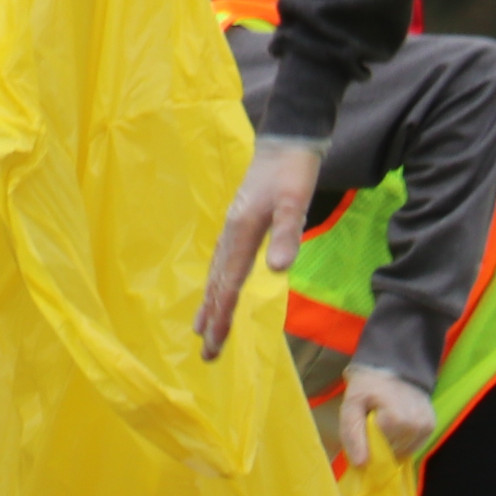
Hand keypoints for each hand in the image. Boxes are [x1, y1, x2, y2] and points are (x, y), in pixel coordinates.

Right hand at [195, 134, 327, 356]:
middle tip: (206, 354)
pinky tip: (218, 290)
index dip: (222, 316)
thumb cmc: (292, 172)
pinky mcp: (239, 225)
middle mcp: (231, 234)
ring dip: (210, 304)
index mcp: (241, 232)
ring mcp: (232, 229)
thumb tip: (277, 271)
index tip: (213, 344)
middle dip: (211, 320)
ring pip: (216, 274)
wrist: (285, 141)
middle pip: (217, 284)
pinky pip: (221, 263)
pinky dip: (217, 284)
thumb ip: (286, 234)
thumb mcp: (294, 201)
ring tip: (200, 329)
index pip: (230, 284)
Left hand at [340, 365, 435, 467]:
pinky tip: (395, 425)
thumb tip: (361, 465)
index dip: (366, 445)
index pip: (378, 452)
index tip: (361, 430)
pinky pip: (413, 445)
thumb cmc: (367, 386)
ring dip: (390, 442)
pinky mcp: (431, 427)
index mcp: (396, 421)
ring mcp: (427, 427)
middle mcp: (416, 427)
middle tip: (371, 422)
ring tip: (384, 421)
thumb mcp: (350, 405)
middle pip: (391, 453)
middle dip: (378, 443)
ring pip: (403, 451)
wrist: (392, 366)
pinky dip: (402, 440)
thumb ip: (352, 434)